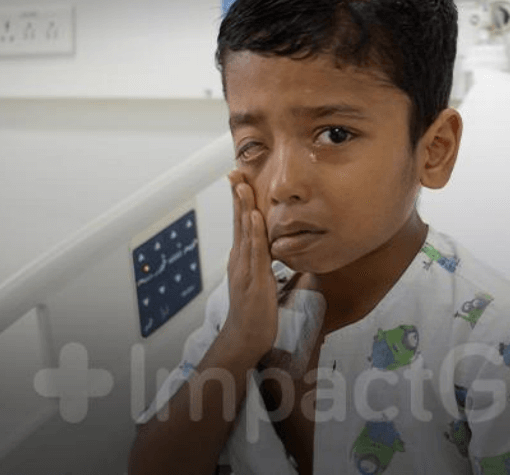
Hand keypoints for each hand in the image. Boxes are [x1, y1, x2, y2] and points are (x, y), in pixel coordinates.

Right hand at [220, 170, 278, 363]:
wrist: (246, 337)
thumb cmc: (256, 311)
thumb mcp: (262, 281)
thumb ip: (265, 263)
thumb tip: (275, 249)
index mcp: (243, 258)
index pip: (241, 223)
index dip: (240, 201)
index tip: (239, 179)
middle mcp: (240, 259)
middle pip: (238, 222)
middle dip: (236, 196)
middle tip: (234, 171)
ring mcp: (245, 269)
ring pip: (244, 232)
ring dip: (242, 207)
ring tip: (243, 185)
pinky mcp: (254, 280)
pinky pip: (255, 252)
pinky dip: (253, 233)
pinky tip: (253, 217)